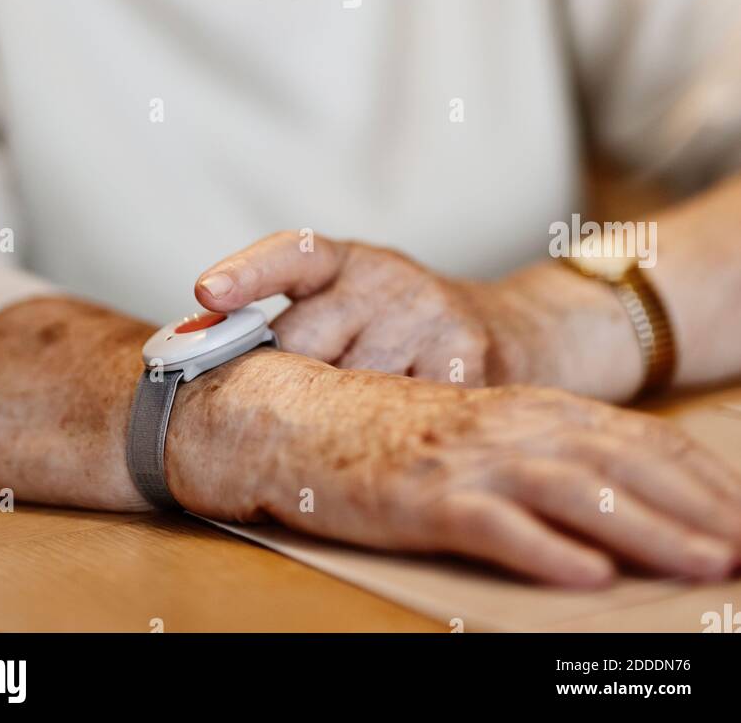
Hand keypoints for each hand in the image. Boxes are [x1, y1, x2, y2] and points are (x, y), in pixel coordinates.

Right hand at [166, 347, 740, 586]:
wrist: (284, 413)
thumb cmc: (379, 430)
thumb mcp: (471, 435)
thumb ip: (538, 456)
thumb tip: (618, 508)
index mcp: (521, 408)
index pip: (629, 439)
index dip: (693, 478)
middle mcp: (501, 424)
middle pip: (618, 463)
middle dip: (693, 507)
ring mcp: (461, 455)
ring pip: (572, 492)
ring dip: (646, 530)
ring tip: (702, 564)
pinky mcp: (418, 491)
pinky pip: (491, 523)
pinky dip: (543, 548)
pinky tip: (588, 576)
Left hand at [195, 233, 643, 401]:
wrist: (516, 332)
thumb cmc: (404, 329)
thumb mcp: (354, 305)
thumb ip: (298, 327)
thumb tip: (209, 369)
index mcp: (349, 260)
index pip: (292, 252)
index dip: (247, 271)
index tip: (206, 291)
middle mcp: (388, 278)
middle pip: (308, 341)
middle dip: (283, 384)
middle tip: (262, 420)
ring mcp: (430, 314)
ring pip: (353, 385)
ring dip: (336, 421)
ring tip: (338, 438)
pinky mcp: (467, 357)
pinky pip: (404, 412)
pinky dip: (385, 439)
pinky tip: (383, 447)